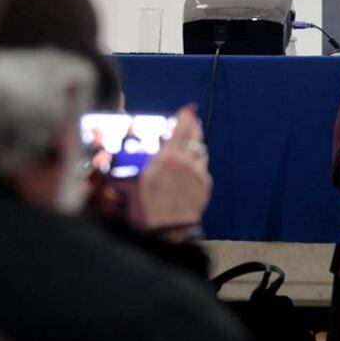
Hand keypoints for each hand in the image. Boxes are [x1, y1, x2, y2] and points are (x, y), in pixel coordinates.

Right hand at [139, 104, 211, 239]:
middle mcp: (186, 163)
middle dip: (193, 127)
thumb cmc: (144, 207)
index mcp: (168, 157)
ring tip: (190, 143)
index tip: (187, 110)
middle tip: (192, 121)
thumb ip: (142, 160)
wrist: (164, 231)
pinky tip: (190, 168)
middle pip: (195, 137)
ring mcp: (198, 175)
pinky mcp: (205, 187)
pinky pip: (202, 170)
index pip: (181, 129)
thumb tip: (138, 149)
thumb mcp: (134, 179)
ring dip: (195, 146)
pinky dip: (196, 165)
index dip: (185, 117)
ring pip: (201, 153)